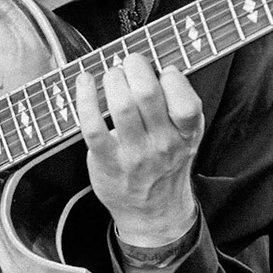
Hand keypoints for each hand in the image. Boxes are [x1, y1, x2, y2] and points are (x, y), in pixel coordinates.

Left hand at [75, 53, 203, 244]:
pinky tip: (85, 81)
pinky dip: (85, 98)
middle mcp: (163, 144)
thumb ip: (181, 104)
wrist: (152, 210)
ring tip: (112, 75)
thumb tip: (156, 65)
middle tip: (130, 62)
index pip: (184, 100)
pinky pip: (92, 125)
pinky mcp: (107, 160)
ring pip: (121, 105)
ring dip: (113, 79)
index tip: (161, 71)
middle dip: (135, 66)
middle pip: (147, 94)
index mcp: (186, 134)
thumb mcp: (187, 136)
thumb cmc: (166, 163)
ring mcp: (134, 154)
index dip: (170, 76)